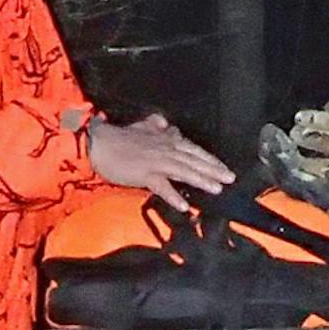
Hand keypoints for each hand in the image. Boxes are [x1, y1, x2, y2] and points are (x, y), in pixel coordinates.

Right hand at [86, 114, 234, 210]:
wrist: (98, 143)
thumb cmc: (117, 138)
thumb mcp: (140, 127)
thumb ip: (154, 126)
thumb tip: (164, 122)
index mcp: (166, 140)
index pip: (193, 149)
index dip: (210, 159)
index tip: (224, 168)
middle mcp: (165, 150)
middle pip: (194, 160)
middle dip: (214, 170)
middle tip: (230, 179)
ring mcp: (156, 162)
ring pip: (184, 171)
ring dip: (201, 180)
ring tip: (216, 189)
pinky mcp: (144, 174)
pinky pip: (162, 187)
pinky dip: (173, 196)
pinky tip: (184, 206)